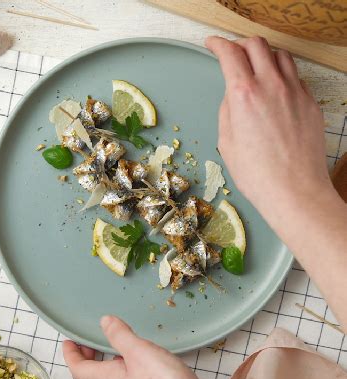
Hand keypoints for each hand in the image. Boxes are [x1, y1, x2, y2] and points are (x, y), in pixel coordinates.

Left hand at [63, 316, 204, 378]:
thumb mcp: (140, 352)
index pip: (79, 369)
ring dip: (97, 369)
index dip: (70, 354)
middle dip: (81, 363)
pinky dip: (115, 373)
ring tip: (105, 352)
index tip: (68, 342)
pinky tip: (129, 364)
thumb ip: (121, 336)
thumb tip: (104, 321)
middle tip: (85, 346)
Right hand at [205, 36, 332, 217]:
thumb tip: (234, 96)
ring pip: (280, 55)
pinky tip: (275, 90)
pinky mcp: (311, 103)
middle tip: (232, 55)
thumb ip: (228, 110)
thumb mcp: (227, 142)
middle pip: (256, 45)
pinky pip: (295, 76)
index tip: (211, 44)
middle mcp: (271, 85)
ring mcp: (295, 92)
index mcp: (244, 95)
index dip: (217, 44)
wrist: (294, 191)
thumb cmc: (257, 173)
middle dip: (240, 44)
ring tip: (255, 69)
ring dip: (263, 55)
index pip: (229, 53)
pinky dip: (281, 74)